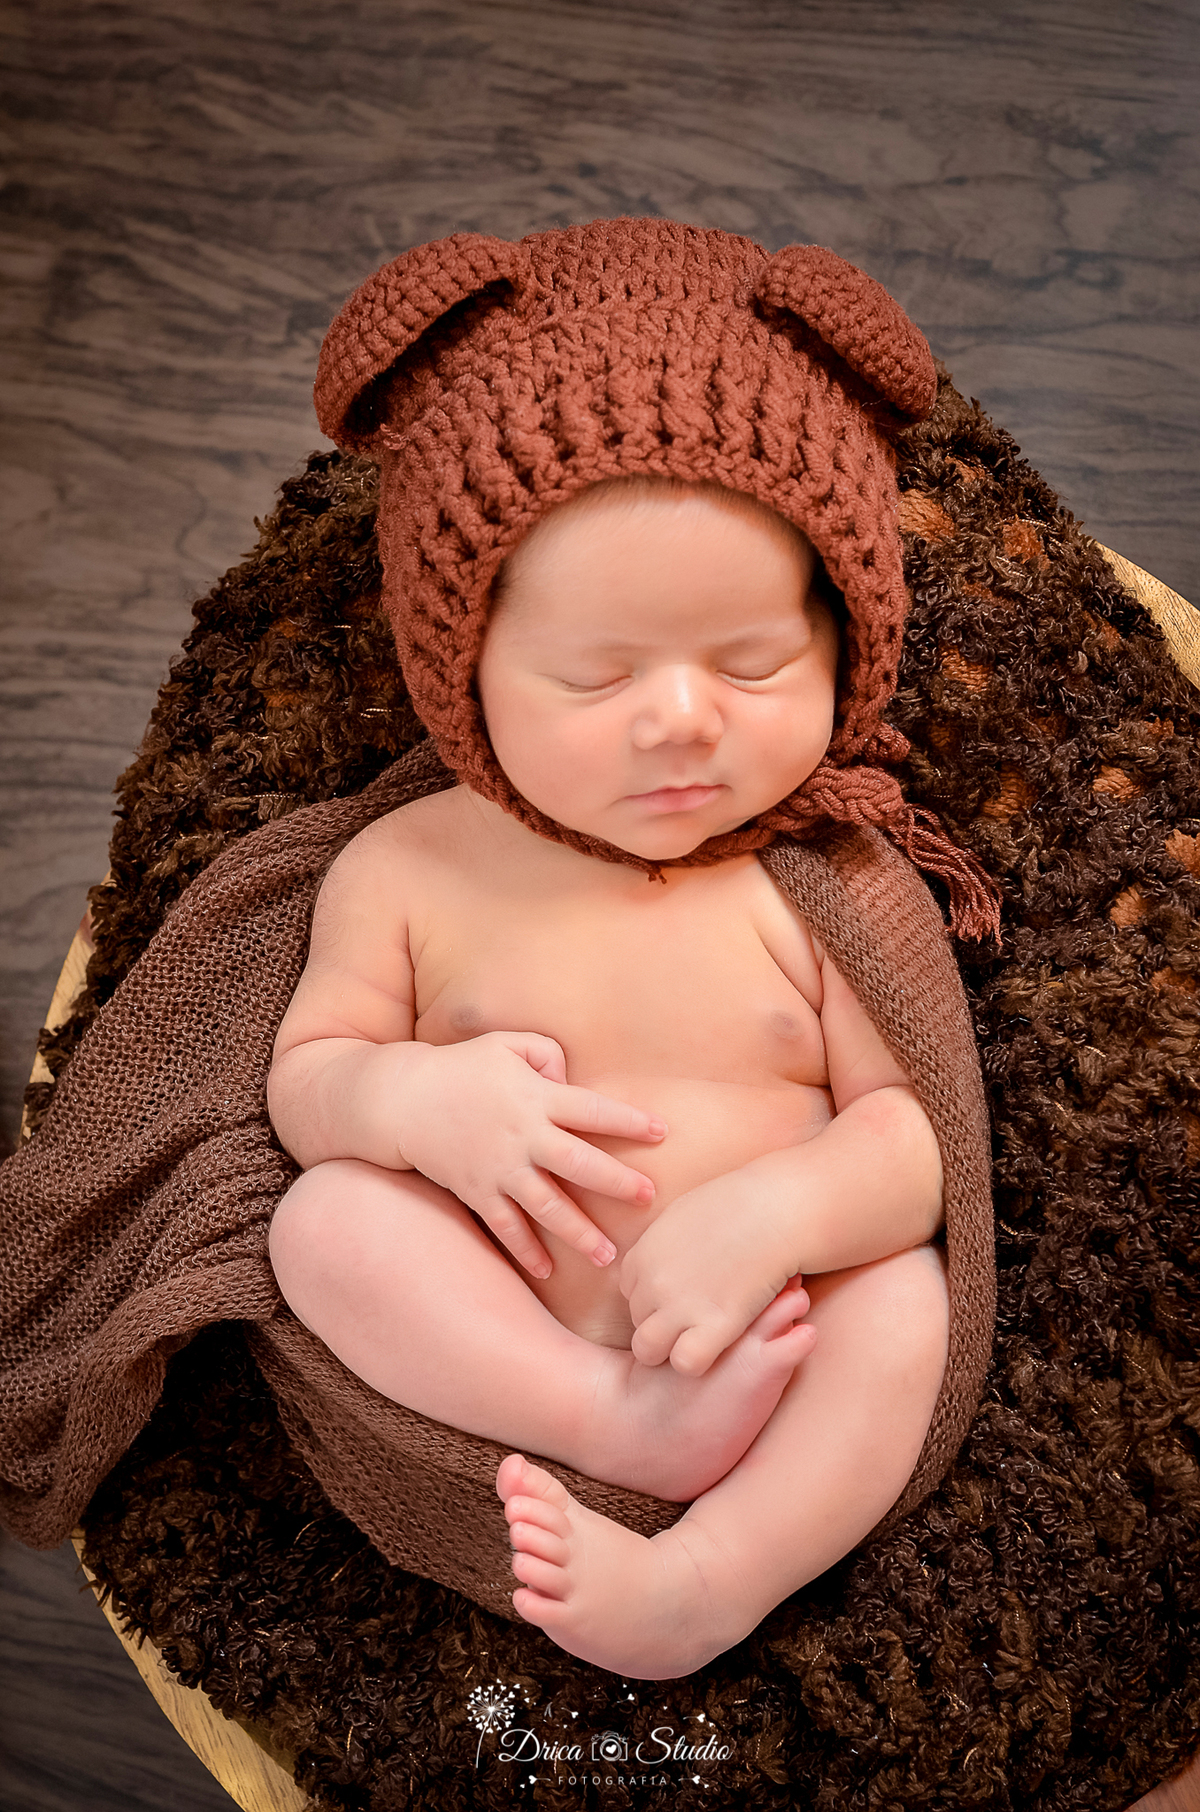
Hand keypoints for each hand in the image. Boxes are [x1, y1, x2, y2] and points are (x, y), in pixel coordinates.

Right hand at [394, 1031, 665, 1278]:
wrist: (403, 1100)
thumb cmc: (462, 1067)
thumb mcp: (506, 1043)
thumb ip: (547, 1053)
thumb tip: (569, 1079)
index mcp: (536, 1097)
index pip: (593, 1110)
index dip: (629, 1121)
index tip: (662, 1132)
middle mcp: (524, 1136)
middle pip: (580, 1164)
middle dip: (617, 1182)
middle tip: (648, 1198)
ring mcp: (500, 1169)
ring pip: (547, 1206)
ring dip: (579, 1232)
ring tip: (608, 1255)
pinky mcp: (478, 1191)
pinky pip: (506, 1226)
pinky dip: (525, 1250)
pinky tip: (548, 1271)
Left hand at [619, 1172, 798, 1374]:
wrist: (775, 1210)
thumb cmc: (736, 1205)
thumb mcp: (681, 1216)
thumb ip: (660, 1246)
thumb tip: (657, 1265)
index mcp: (643, 1254)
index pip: (630, 1292)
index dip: (655, 1296)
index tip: (685, 1289)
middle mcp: (653, 1283)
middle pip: (639, 1321)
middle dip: (663, 1321)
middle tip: (698, 1311)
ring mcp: (681, 1306)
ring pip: (648, 1350)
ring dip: (669, 1349)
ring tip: (700, 1334)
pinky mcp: (715, 1325)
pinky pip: (686, 1363)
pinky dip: (698, 1359)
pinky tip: (719, 1341)